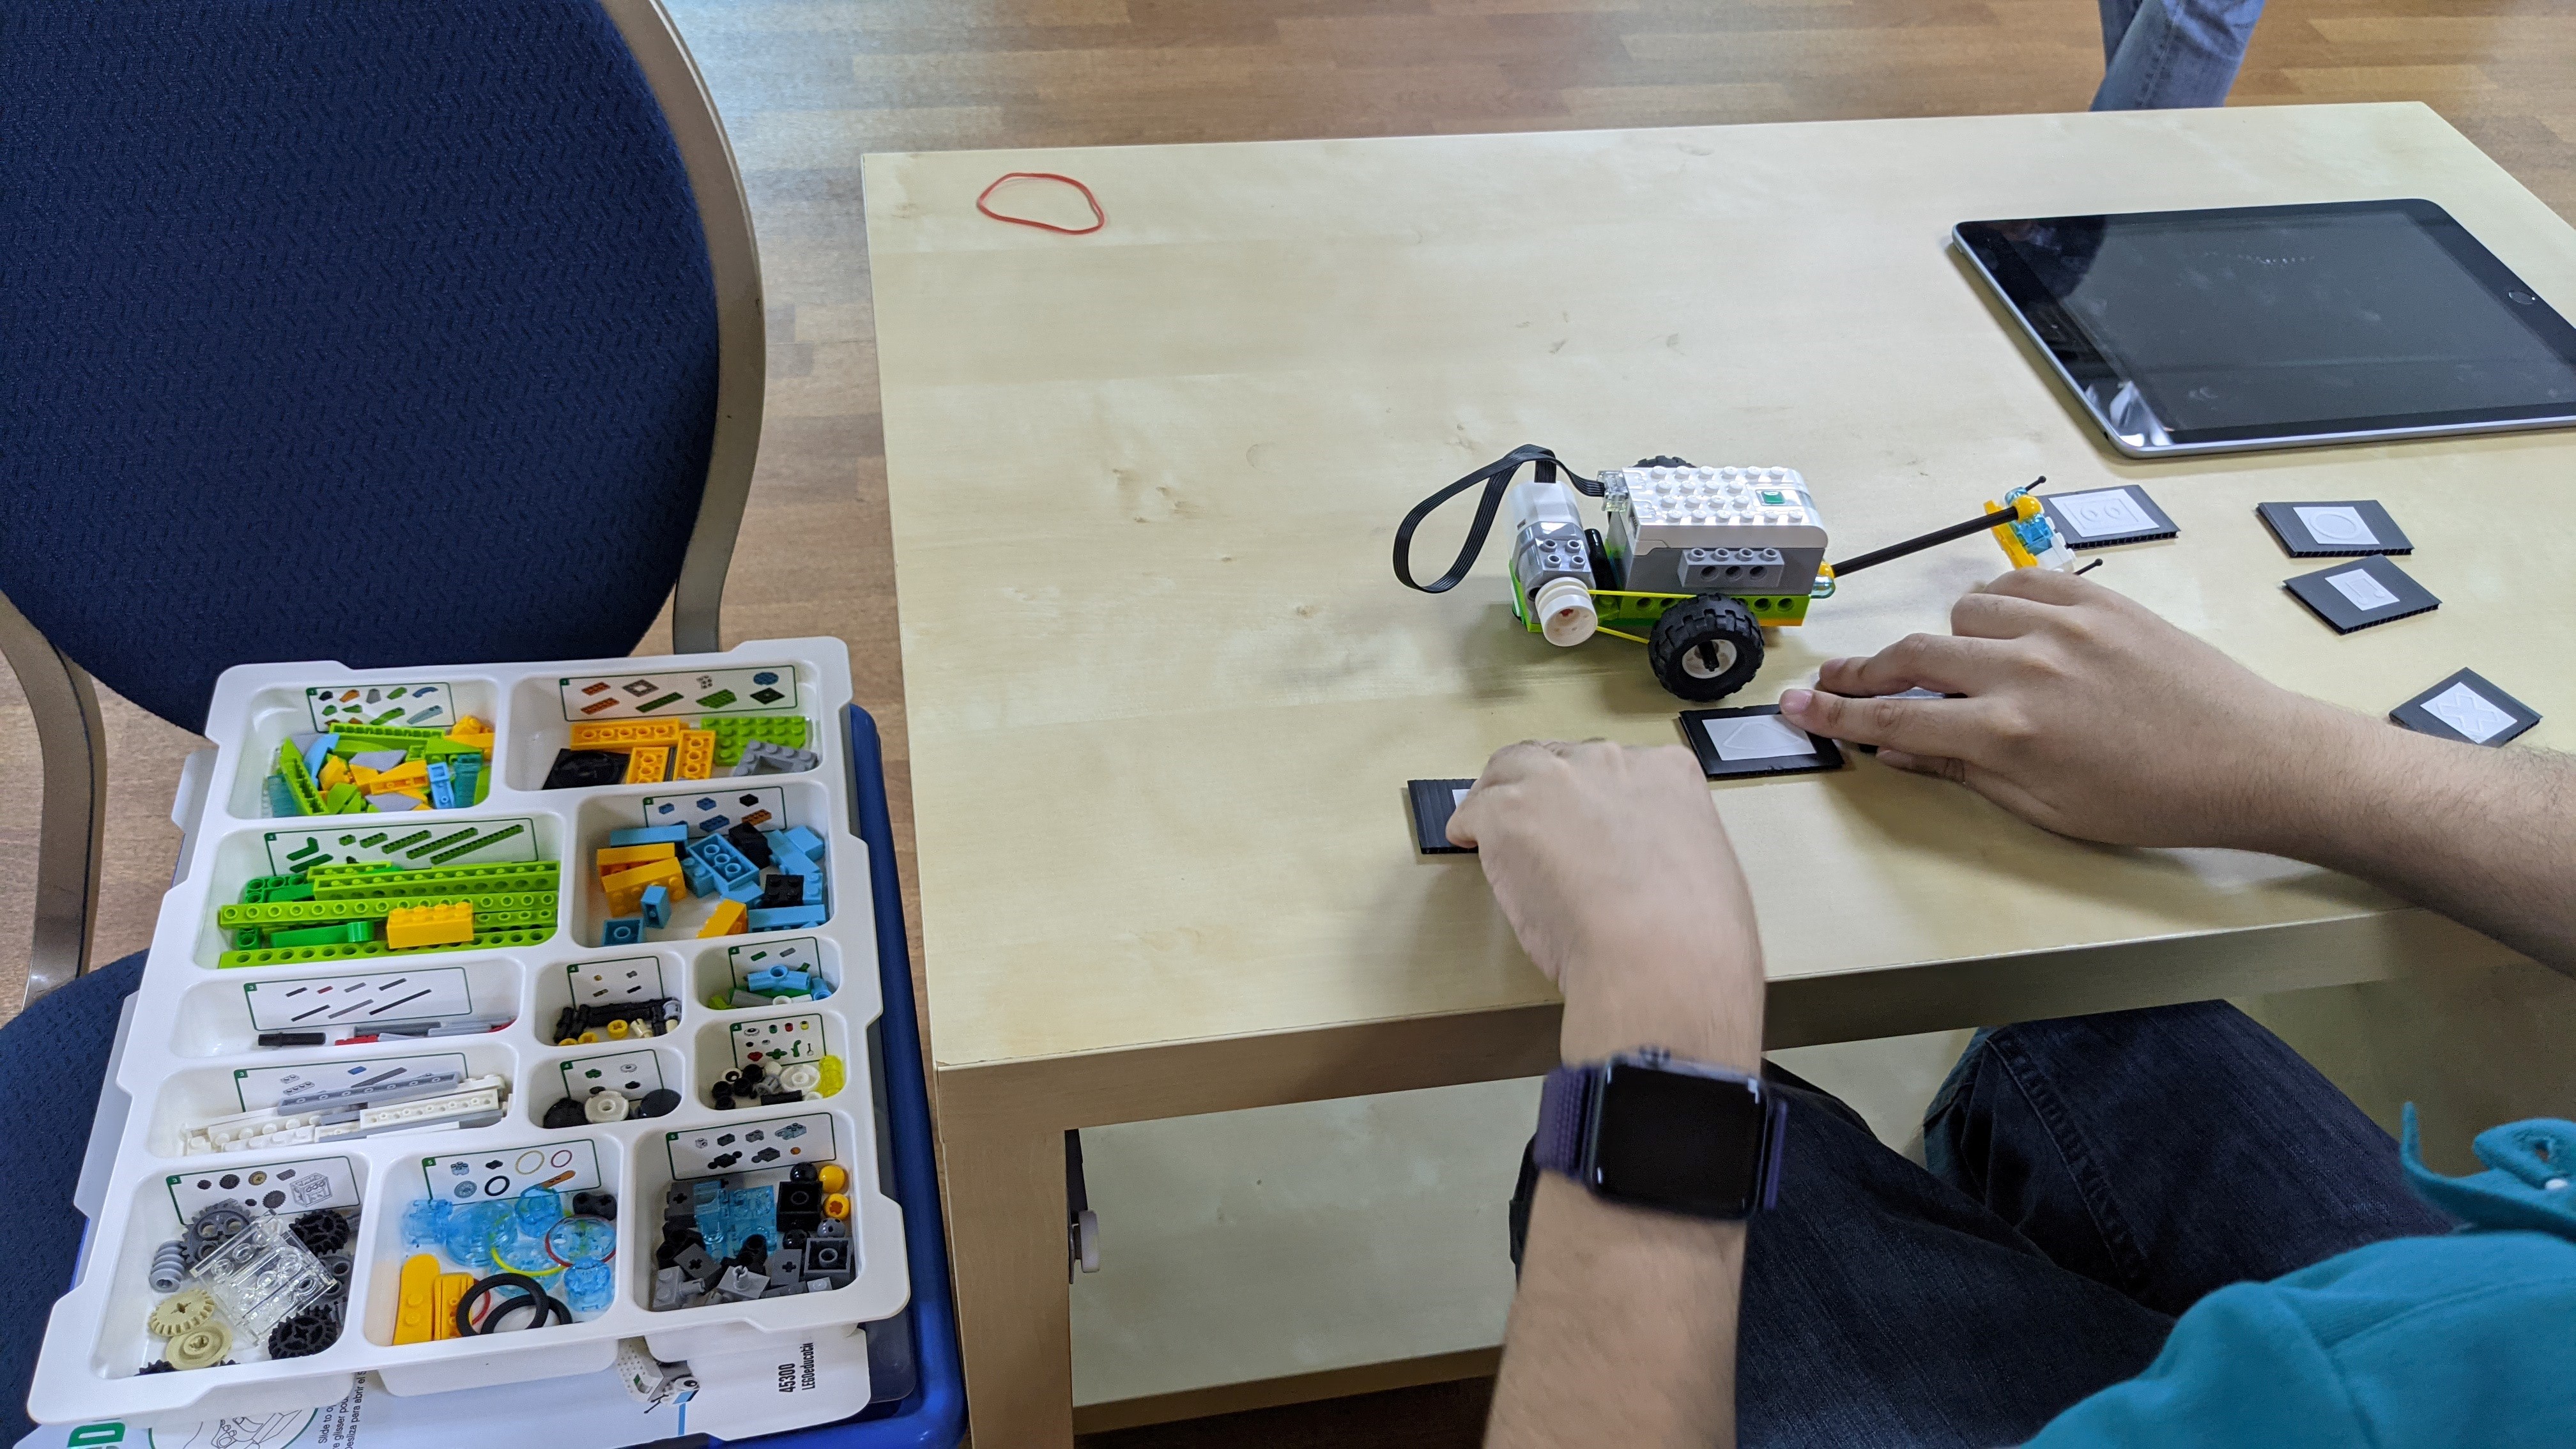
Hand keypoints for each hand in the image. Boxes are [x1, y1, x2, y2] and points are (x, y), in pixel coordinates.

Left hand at [1447, 741, 1762, 1066]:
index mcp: (1667, 771)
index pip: (1616, 765)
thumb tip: (1645, 867)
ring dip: (1499, 796)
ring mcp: (1555, 781)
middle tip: (1531, 820)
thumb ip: (1667, 847)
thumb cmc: (1695, 935)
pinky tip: (1467, 843)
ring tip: (1488, 825)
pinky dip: (1469, 827)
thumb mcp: (1705, 867)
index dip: (1592, 793)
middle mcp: (1610, 761)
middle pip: (1560, 759)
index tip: (1581, 816)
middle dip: (1544, 787)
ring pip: (1511, 771)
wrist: (1661, 954)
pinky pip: (1474, 811)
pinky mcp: (1508, 813)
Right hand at [1776, 568, 2382, 849]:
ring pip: (1961, 617)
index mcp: (2007, 735)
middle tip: (1835, 679)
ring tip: (1958, 670)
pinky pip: (2014, 585)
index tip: (1795, 705)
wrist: (2249, 758)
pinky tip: (2001, 632)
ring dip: (1946, 644)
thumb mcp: (2047, 809)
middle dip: (1862, 672)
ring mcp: (2061, 626)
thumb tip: (1898, 746)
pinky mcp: (2097, 601)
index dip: (1835, 714)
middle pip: (1910, 656)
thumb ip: (1964, 771)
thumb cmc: (2152, 800)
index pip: (1892, 717)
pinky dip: (1994, 607)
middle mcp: (2024, 671)